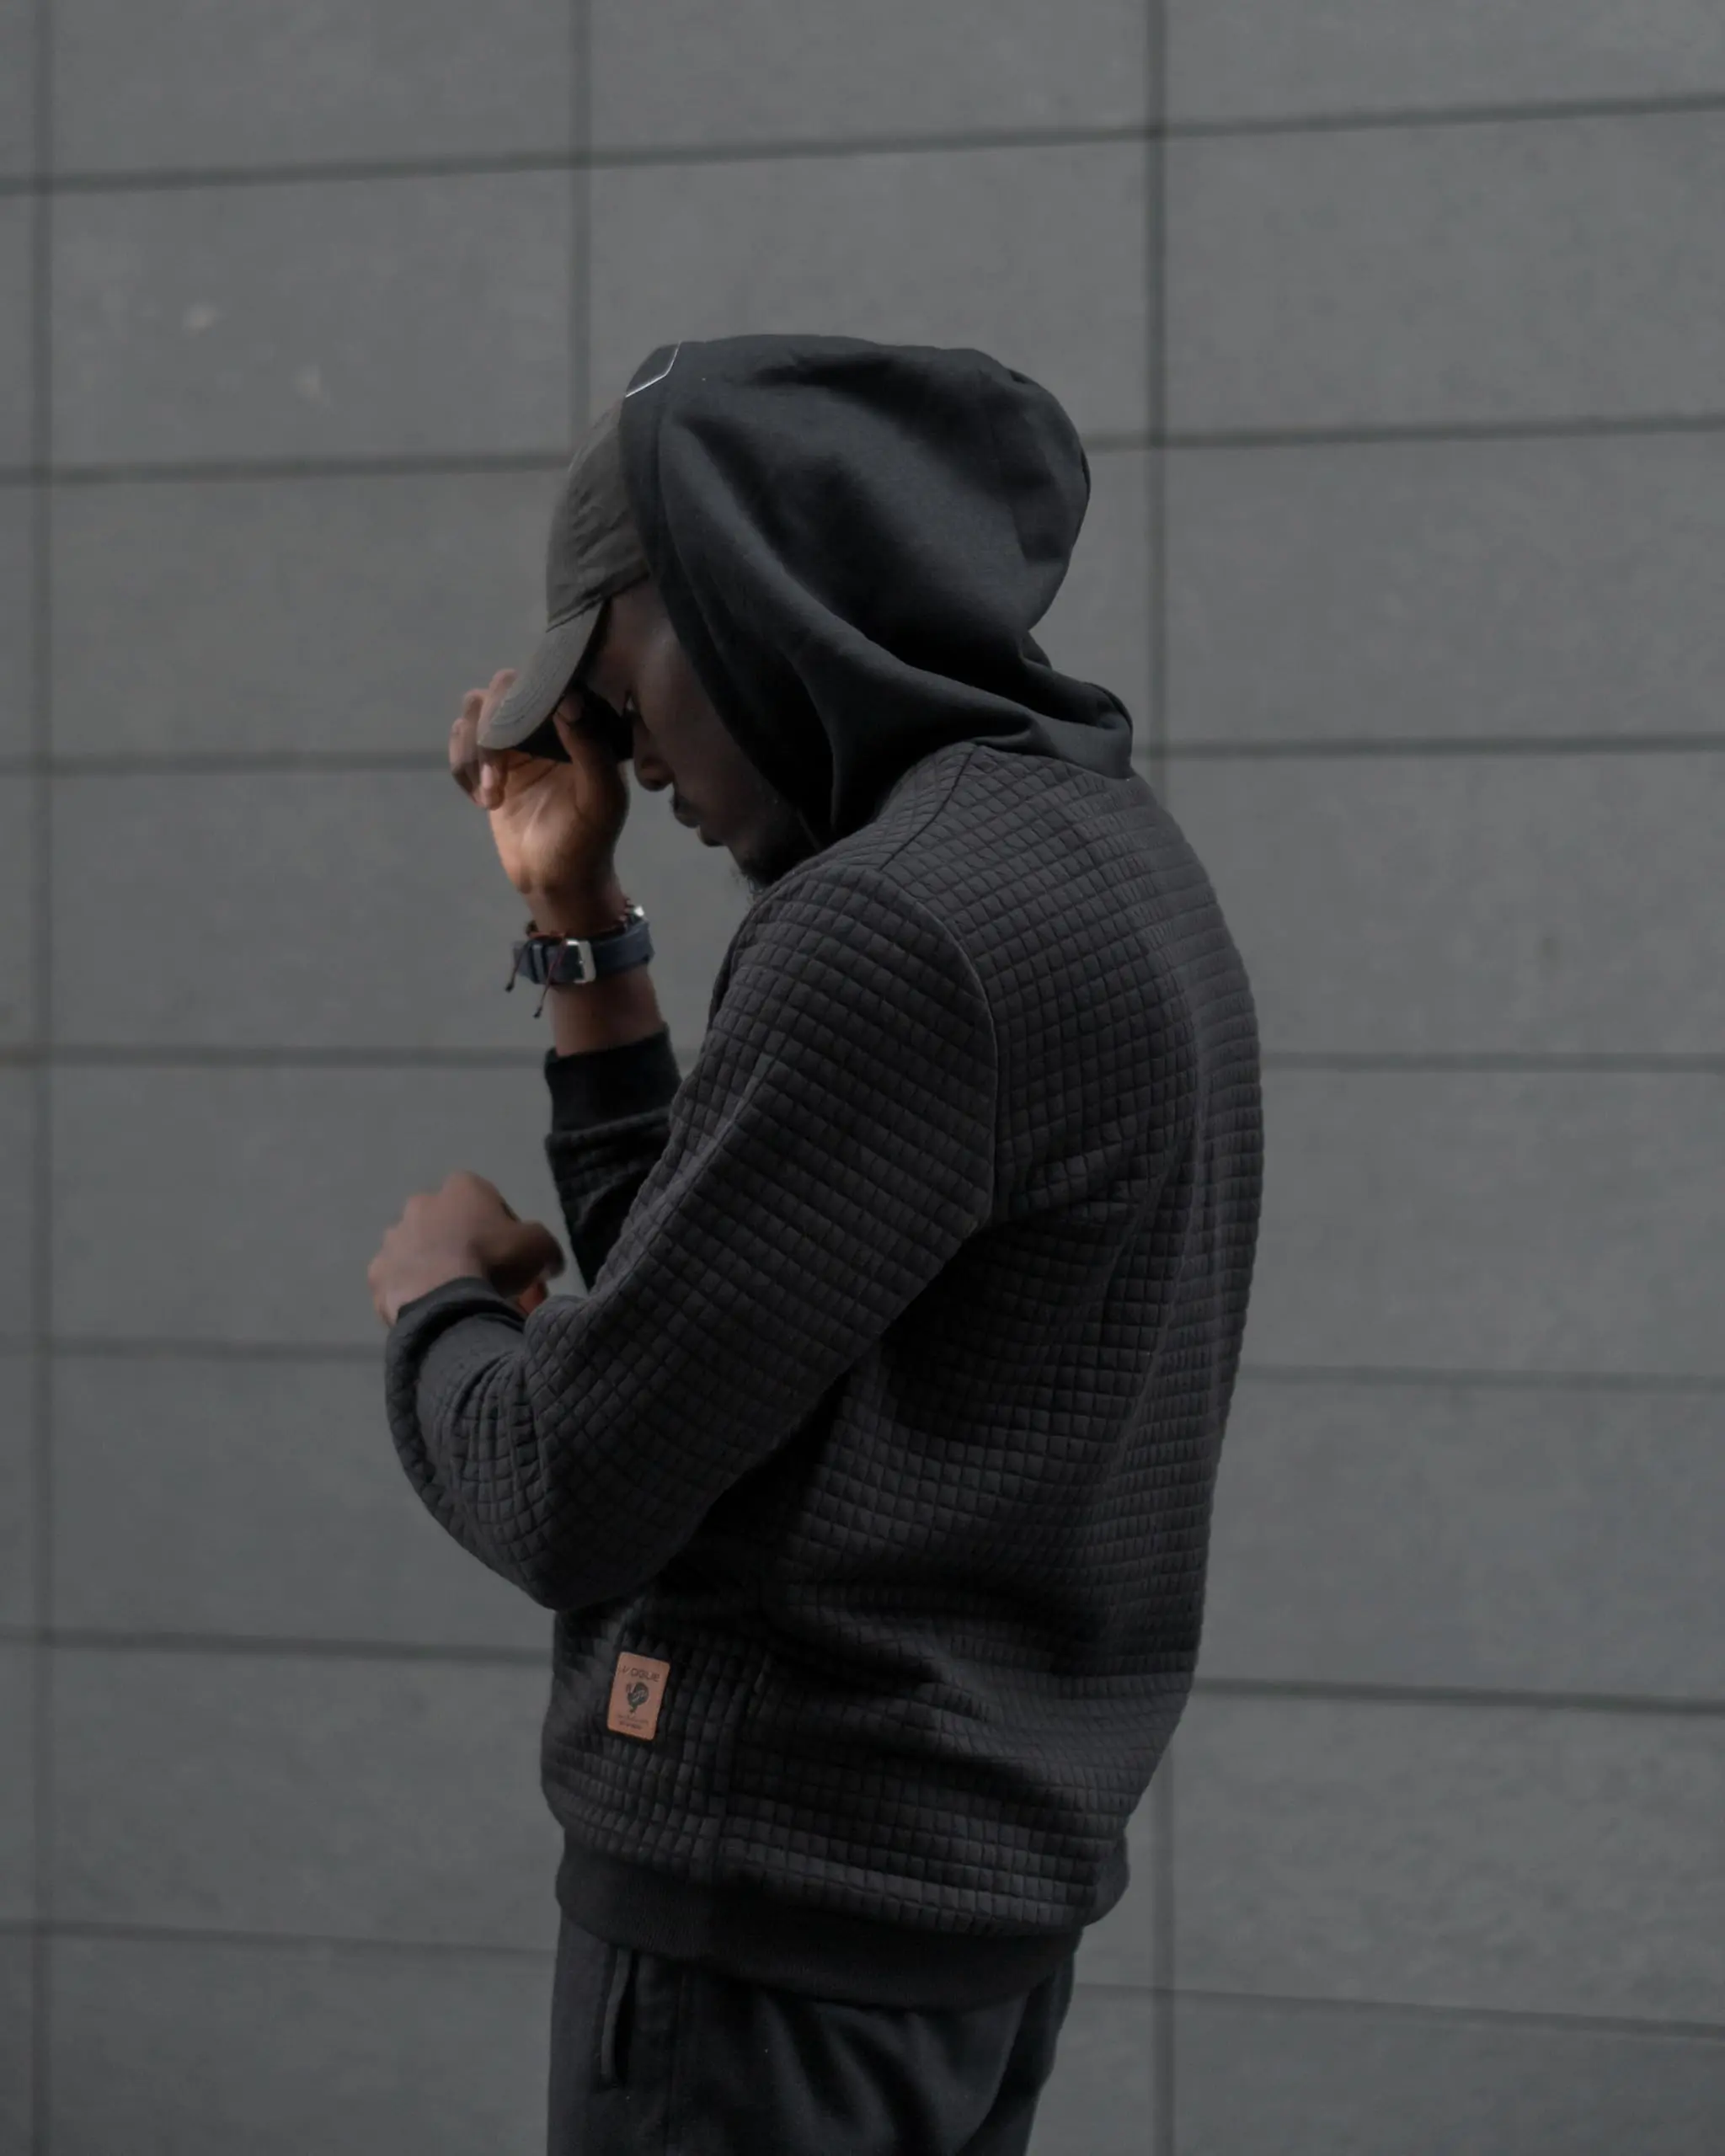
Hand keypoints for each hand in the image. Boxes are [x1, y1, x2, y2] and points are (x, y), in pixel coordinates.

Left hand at [368, 1169, 566, 1327]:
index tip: (518, 1263)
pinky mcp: (377, 1273)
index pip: (492, 1207)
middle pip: (456, 1230)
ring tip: (463, 1304)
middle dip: (474, 1254)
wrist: (443, 1299)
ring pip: (426, 1256)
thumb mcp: (542, 1248)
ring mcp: (394, 1238)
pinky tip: (438, 1313)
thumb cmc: (494, 1260)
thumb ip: (546, 1249)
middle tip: (493, 1286)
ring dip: (443, 1272)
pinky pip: (404, 1284)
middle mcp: (421, 1204)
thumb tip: (548, 1264)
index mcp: (462, 1187)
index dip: (509, 1236)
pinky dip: (419, 1295)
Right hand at [451, 670, 632, 904]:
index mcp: (582, 721)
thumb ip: (591, 748)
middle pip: (504, 686)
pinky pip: (459, 739)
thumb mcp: (602, 799)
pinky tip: (483, 801)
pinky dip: (461, 767)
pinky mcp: (488, 759)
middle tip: (496, 778)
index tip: (522, 730)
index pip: (551, 678)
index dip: (531, 690)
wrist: (556, 880)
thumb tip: (567, 700)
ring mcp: (515, 738)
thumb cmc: (588, 840)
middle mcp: (547, 721)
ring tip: (490, 797)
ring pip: (475, 709)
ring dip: (473, 752)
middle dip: (491, 730)